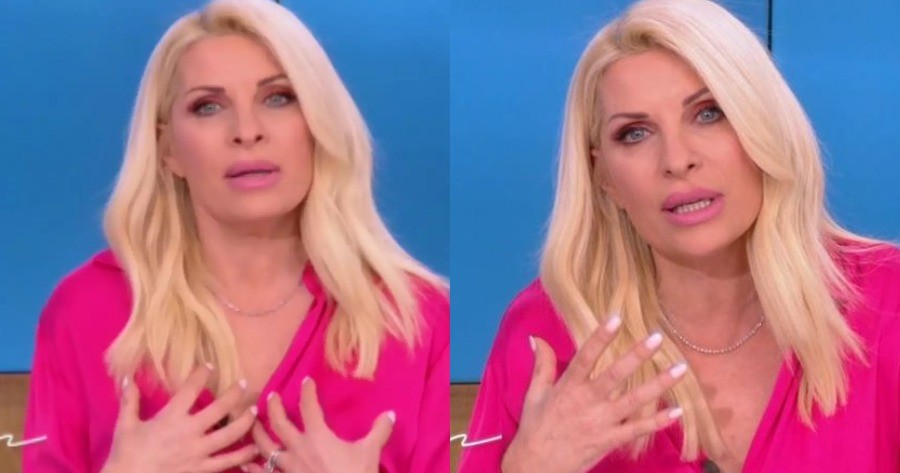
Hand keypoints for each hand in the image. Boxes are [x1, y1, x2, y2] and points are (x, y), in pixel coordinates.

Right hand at [101, 364, 258, 472]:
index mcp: (171, 417)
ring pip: (230, 434)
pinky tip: (255, 448)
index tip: (209, 366)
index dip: (202, 374)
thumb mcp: (126, 425)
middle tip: (244, 384)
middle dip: (235, 393)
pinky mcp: (202, 470)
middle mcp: (189, 432)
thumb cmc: (125, 455)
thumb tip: (127, 378)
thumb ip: (130, 401)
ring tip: (254, 411)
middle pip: (220, 408)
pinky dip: (243, 455)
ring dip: (245, 421)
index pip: (191, 389)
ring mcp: (198, 452)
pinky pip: (227, 462)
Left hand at [245, 377, 393, 472]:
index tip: (306, 381)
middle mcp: (298, 449)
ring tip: (250, 425)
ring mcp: (288, 468)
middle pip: (279, 423)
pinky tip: (244, 462)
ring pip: (264, 447)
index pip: (310, 408)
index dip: (307, 392)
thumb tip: (390, 414)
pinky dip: (252, 467)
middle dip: (273, 407)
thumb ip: (379, 431)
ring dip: (256, 434)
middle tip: (269, 397)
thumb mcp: (370, 452)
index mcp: (318, 436)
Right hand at [501, 316, 686, 472]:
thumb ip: (541, 365)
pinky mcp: (609, 440)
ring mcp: (600, 422)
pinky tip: (677, 411)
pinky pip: (637, 429)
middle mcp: (586, 402)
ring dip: (658, 384)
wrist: (536, 467)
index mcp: (568, 387)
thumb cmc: (535, 429)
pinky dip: (657, 421)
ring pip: (633, 400)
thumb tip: (537, 337)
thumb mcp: (534, 394)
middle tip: (657, 337)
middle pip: (615, 375)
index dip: (600, 338)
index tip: (616, 319)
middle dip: (637, 355)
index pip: (585, 357)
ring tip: (680, 368)